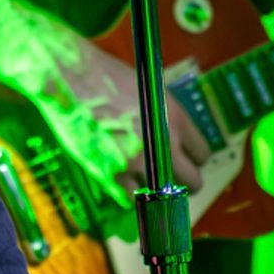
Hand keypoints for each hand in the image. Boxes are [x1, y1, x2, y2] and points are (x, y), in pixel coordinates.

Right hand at [66, 39, 210, 195]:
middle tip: (167, 178)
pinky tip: (119, 175)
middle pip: (193, 182)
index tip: (184, 161)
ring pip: (163, 195)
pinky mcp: (113, 173)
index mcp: (175, 119)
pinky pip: (131, 196)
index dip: (193, 159)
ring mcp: (139, 162)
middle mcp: (163, 143)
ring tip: (139, 176)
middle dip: (181, 182)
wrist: (71, 77)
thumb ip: (164, 121)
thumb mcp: (148, 93)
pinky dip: (127, 191)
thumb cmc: (106, 77)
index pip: (202, 154)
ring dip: (154, 189)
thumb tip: (173, 142)